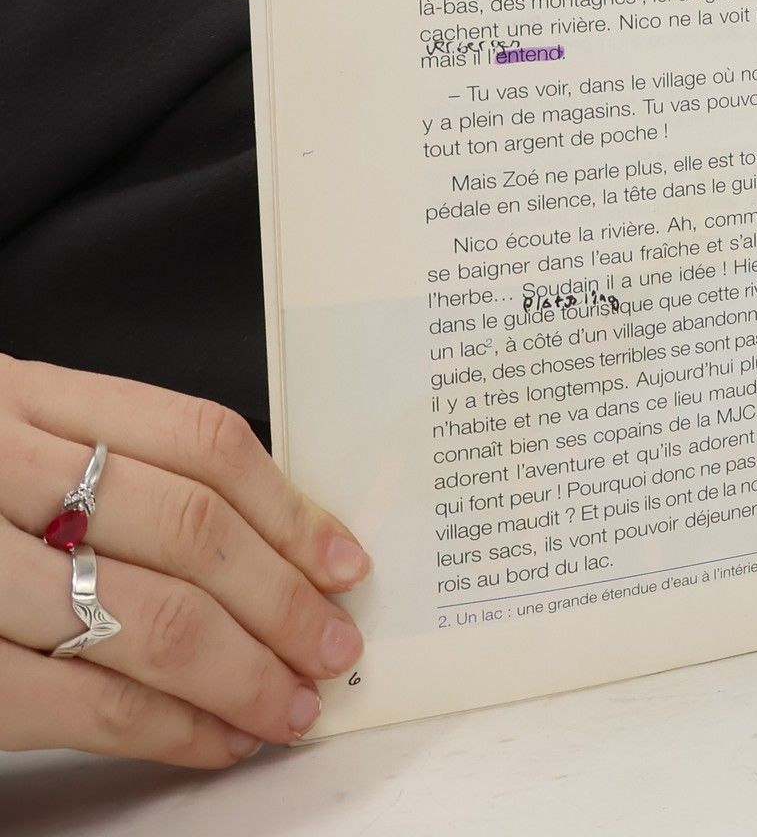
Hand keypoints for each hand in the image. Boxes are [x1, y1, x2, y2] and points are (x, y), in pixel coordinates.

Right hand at [0, 356, 373, 767]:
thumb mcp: (8, 432)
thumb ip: (106, 464)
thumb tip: (267, 537)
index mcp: (25, 393)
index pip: (199, 440)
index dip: (289, 507)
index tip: (345, 561)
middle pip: (188, 532)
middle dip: (281, 601)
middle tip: (333, 646)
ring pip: (147, 618)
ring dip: (241, 674)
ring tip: (290, 705)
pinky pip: (76, 700)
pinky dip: (163, 728)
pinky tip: (212, 740)